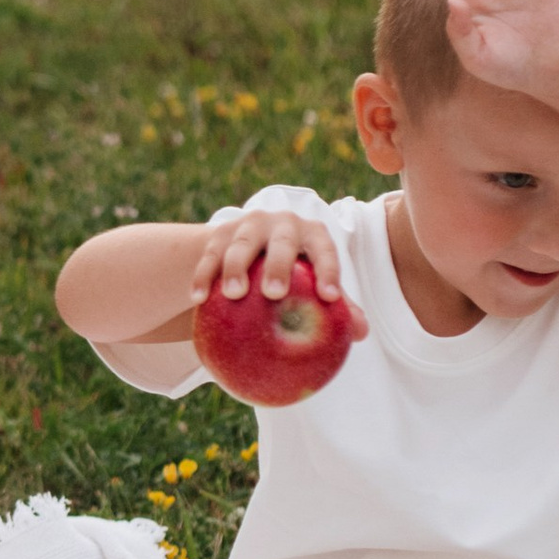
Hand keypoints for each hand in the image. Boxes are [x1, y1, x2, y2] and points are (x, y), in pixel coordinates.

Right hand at [188, 201, 367, 335]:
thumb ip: (337, 307)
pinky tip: (197, 300)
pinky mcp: (218, 234)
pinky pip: (209, 256)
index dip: (329, 269)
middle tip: (275, 294)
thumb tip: (361, 334)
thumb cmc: (293, 276)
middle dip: (279, 265)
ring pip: (241, 244)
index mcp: (311, 234)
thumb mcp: (312, 286)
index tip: (330, 298)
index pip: (324, 248)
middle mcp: (281, 224)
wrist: (247, 253)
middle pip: (282, 241)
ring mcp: (247, 226)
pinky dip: (202, 276)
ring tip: (233, 295)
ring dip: (235, 268)